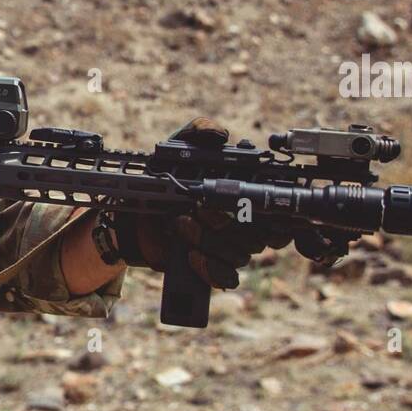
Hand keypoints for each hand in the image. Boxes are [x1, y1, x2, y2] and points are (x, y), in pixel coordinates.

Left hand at [111, 117, 291, 288]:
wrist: (134, 216)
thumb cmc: (163, 180)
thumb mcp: (177, 149)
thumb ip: (198, 133)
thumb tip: (220, 134)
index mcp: (245, 197)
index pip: (277, 211)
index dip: (272, 213)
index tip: (245, 205)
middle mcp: (244, 226)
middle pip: (256, 235)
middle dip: (224, 222)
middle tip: (195, 209)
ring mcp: (230, 249)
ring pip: (239, 254)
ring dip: (208, 240)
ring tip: (179, 224)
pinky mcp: (212, 269)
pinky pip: (226, 277)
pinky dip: (210, 268)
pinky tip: (191, 255)